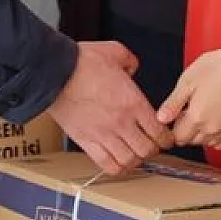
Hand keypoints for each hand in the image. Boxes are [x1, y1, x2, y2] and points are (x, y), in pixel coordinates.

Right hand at [47, 41, 172, 174]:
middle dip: (152, 149)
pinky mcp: (86, 141)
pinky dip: (116, 168)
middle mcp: (121, 122)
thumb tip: (133, 68)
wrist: (54, 73)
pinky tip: (118, 162)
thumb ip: (130, 61)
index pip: (159, 132)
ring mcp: (103, 134)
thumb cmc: (81, 62)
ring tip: (134, 154)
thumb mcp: (114, 51)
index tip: (165, 137)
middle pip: (147, 150)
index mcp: (132, 101)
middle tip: (151, 145)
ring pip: (129, 160)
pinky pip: (106, 164)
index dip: (166, 138)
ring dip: (135, 160)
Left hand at [157, 40, 220, 148]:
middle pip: (192, 142)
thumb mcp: (187, 81)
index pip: (179, 138)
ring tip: (205, 113)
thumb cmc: (217, 68)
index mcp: (197, 118)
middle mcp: (212, 129)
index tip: (179, 115)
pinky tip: (216, 121)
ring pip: (208, 143)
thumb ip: (172, 104)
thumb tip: (161, 119)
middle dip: (188, 130)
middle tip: (192, 110)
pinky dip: (217, 136)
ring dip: (202, 134)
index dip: (175, 127)